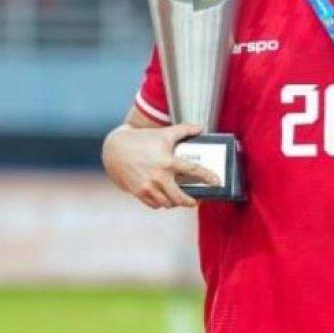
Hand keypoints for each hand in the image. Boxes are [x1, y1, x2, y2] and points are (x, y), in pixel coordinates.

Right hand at [101, 122, 220, 208]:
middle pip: (180, 197)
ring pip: (167, 203)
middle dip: (191, 202)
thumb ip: (184, 130)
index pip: (193, 171)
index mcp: (168, 161)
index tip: (217, 183)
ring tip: (179, 199)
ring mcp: (148, 186)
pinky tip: (164, 199)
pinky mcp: (138, 192)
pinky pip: (154, 204)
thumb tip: (201, 127)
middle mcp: (159, 176)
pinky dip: (161, 203)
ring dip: (175, 203)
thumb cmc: (142, 140)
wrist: (115, 149)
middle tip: (196, 201)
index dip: (207, 177)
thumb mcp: (164, 133)